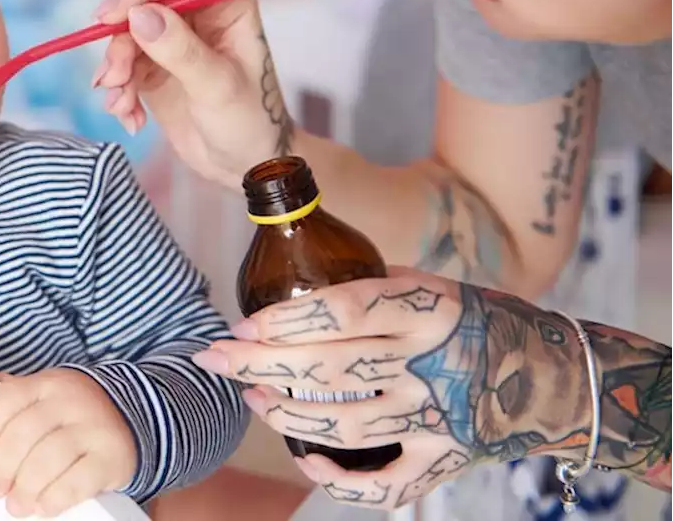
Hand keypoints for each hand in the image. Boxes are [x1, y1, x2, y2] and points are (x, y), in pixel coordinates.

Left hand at [0, 368, 136, 516]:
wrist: (132, 415)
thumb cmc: (75, 413)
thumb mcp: (46, 396)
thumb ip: (14, 400)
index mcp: (46, 384)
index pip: (6, 399)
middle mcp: (70, 400)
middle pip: (24, 432)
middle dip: (2, 467)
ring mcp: (93, 427)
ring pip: (48, 458)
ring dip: (26, 488)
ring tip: (17, 505)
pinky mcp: (112, 456)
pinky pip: (77, 481)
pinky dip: (55, 498)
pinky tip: (44, 505)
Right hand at [93, 0, 294, 190]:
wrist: (248, 165)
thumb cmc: (249, 120)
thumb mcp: (216, 85)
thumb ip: (179, 49)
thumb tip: (138, 15)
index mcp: (226, 3)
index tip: (110, 17)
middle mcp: (197, 14)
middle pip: (142, 9)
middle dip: (122, 44)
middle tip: (113, 78)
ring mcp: (173, 41)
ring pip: (127, 40)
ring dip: (117, 73)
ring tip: (123, 107)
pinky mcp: (155, 68)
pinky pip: (124, 68)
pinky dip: (120, 92)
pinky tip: (131, 118)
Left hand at [190, 268, 592, 509]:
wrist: (557, 379)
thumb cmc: (482, 322)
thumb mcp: (436, 287)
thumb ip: (376, 290)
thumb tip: (302, 286)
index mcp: (428, 311)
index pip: (344, 310)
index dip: (285, 320)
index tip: (241, 324)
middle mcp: (431, 365)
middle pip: (329, 368)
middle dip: (260, 363)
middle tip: (216, 357)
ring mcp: (438, 419)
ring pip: (346, 425)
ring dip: (287, 415)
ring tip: (253, 397)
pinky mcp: (445, 460)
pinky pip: (385, 486)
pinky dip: (340, 481)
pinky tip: (308, 461)